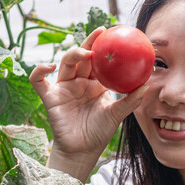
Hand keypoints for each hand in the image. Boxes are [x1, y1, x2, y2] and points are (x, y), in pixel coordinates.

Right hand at [29, 27, 147, 157]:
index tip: (114, 34)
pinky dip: (39, 70)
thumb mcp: (116, 115)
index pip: (99, 60)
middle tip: (100, 33)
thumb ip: (130, 100)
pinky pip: (38, 81)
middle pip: (82, 56)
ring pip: (65, 63)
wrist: (82, 151)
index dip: (104, 46)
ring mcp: (63, 88)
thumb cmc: (99, 133)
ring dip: (74, 54)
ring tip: (86, 52)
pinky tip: (49, 66)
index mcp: (95, 83)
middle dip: (90, 42)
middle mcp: (79, 82)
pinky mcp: (50, 98)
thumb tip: (146, 84)